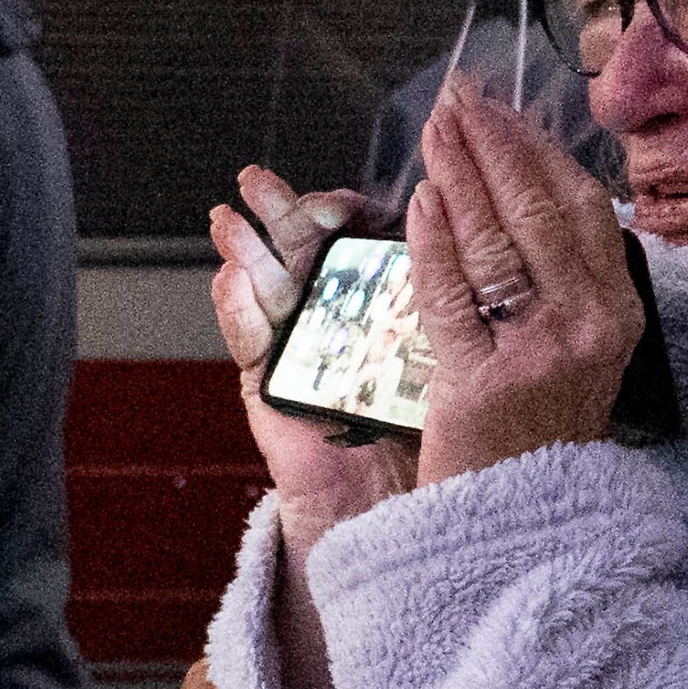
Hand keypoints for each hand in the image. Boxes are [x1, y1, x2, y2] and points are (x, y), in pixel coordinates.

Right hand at [208, 165, 415, 547]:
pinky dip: (237, 309)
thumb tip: (458, 233)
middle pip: (305, 247)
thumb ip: (447, 295)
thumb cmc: (438, 430)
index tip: (343, 199)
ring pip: (268, 282)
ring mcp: (299, 342)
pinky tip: (231, 280)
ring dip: (244, 247)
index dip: (344, 209)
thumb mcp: (452, 350)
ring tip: (228, 220)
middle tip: (261, 184)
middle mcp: (340, 310)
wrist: (402, 504)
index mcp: (386, 293)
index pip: (360, 233)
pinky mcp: (269, 382)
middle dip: (282, 211)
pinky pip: (250, 340)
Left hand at [407, 84, 640, 487]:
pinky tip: (419, 202)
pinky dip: (434, 244)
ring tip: (433, 130)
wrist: (527, 524)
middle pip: (538, 211)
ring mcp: (539, 354)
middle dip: (494, 145)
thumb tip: (521, 193)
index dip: (538, 150)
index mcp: (618, 310)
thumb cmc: (541, 431)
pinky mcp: (483, 383)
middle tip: (457, 99)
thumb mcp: (576, 349)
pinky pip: (452, 297)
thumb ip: (561, 280)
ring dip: (459, 175)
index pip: (580, 207)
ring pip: (496, 242)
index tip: (501, 110)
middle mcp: (590, 325)